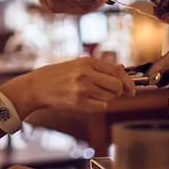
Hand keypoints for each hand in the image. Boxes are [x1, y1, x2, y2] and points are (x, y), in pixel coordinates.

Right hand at [15, 56, 135, 112]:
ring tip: (91, 93)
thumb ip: (99, 67)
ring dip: (106, 98)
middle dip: (118, 91)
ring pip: (109, 97)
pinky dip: (98, 105)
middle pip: (117, 86)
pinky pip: (101, 107)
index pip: (117, 71)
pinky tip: (86, 100)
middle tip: (110, 91)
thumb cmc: (58, 74)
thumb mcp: (77, 64)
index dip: (128, 81)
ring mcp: (83, 89)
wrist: (37, 86)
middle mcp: (86, 74)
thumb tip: (122, 68)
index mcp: (87, 62)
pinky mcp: (79, 103)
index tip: (131, 89)